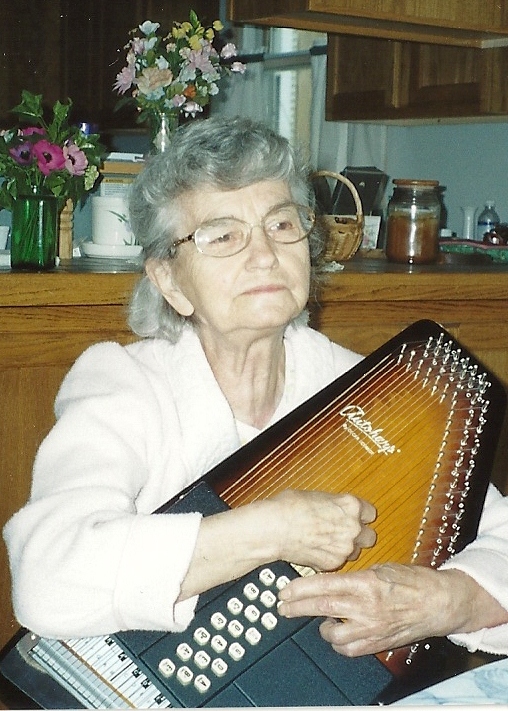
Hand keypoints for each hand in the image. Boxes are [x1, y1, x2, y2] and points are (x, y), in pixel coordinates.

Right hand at [268, 489, 375, 572]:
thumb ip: (334, 505)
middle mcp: (353, 527)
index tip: (354, 518)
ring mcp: (345, 548)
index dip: (361, 517)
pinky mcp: (333, 564)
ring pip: (356, 552)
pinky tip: (317, 550)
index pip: (370, 513)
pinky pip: (339, 562)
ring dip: (346, 549)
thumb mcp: (317, 496)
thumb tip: (334, 510)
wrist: (275, 527)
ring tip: (327, 543)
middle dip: (359, 536)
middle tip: (344, 533)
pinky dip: (330, 558)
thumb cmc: (290, 507)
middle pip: (369, 536)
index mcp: (351, 506)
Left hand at [278, 564, 490, 655]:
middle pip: (321, 608)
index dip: (300, 589)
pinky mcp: (377, 643)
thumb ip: (354, 576)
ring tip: (320, 618)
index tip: (284, 590)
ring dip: (321, 626)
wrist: (438, 602)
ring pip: (331, 633)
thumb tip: (329, 579)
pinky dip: (339, 642)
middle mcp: (366, 607)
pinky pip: (348, 649)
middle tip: (283, 607)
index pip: (324, 585)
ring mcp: (371, 628)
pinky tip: (338, 631)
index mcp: (365, 583)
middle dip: (297, 608)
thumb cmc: (412, 580)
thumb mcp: (380, 568)